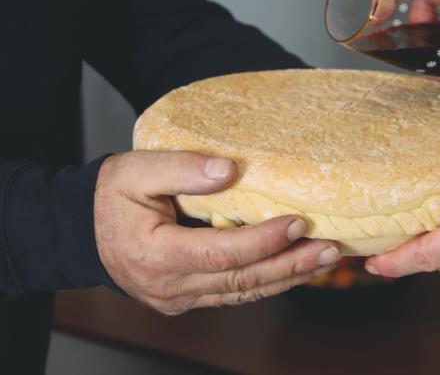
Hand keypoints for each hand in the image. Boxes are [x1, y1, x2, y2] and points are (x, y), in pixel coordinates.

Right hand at [94, 151, 339, 314]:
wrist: (83, 230)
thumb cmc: (109, 196)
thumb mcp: (135, 170)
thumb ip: (180, 168)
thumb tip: (228, 171)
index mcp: (154, 254)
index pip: (219, 254)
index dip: (262, 241)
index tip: (298, 223)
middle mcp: (168, 286)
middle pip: (240, 281)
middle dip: (290, 265)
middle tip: (330, 248)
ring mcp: (179, 298)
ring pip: (243, 293)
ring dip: (287, 276)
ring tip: (325, 259)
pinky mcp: (188, 298)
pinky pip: (234, 294)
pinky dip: (268, 281)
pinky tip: (295, 268)